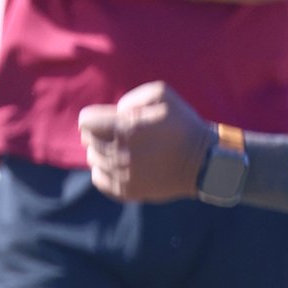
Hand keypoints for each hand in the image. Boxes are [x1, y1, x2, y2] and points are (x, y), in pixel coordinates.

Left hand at [79, 81, 214, 201]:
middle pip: (88, 140)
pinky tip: (124, 164)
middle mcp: (117, 153)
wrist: (202, 162)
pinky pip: (99, 179)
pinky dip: (106, 171)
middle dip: (101, 133)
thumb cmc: (182, 125)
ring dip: (104, 151)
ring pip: (93, 159)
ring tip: (126, 148)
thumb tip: (115, 113)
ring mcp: (120, 175)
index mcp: (124, 129)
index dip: (96, 116)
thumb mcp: (163, 95)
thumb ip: (132, 98)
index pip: (85, 121)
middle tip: (122, 132)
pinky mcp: (125, 192)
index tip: (110, 118)